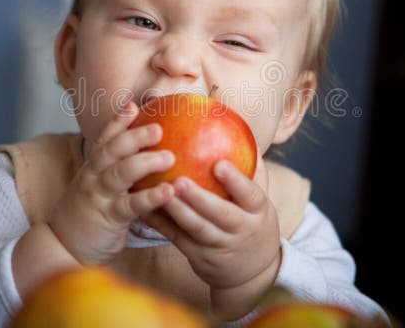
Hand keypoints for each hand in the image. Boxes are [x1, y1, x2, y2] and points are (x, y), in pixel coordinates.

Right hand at [47, 102, 175, 265]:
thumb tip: (144, 156)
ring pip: (120, 174)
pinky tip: (169, 191)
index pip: (104, 139)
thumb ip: (115, 172)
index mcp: (92, 168)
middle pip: (112, 150)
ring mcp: (99, 196)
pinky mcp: (109, 218)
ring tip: (169, 157)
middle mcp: (93, 177)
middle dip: (134, 136)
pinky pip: (131, 205)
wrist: (61, 248)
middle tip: (159, 127)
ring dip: (145, 162)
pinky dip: (151, 197)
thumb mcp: (96, 188)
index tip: (135, 106)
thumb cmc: (88, 216)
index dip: (118, 121)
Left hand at [142, 150, 280, 317]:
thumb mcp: (260, 200)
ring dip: (176, 211)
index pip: (250, 195)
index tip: (219, 164)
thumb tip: (245, 133)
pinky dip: (160, 222)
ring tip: (158, 191)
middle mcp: (240, 230)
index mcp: (258, 212)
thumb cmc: (253, 222)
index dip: (236, 181)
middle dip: (199, 199)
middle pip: (220, 215)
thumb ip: (253, 171)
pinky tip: (144, 206)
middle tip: (179, 180)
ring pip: (195, 228)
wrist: (253, 271)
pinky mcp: (198, 256)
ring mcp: (218, 246)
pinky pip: (176, 237)